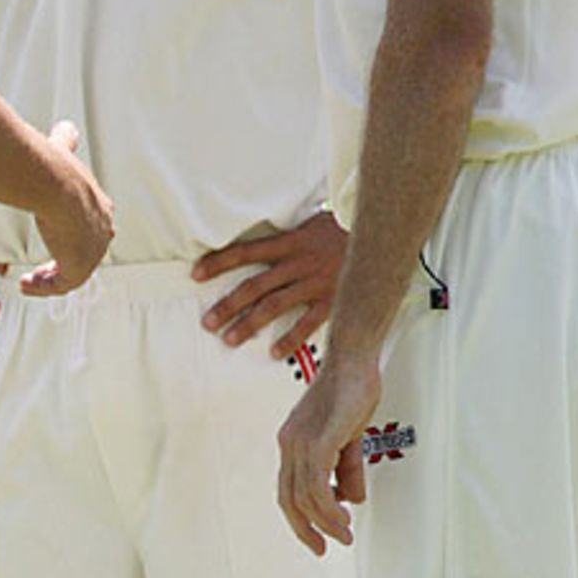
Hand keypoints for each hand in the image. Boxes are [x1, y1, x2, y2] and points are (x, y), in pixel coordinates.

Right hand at [21, 121, 114, 296]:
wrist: (54, 184)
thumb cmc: (56, 167)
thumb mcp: (63, 151)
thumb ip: (66, 141)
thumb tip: (65, 126)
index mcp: (99, 207)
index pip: (94, 227)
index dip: (75, 236)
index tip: (55, 241)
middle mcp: (100, 231)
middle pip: (85, 254)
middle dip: (63, 262)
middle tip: (42, 269)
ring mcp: (92, 252)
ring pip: (73, 273)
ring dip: (50, 278)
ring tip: (30, 280)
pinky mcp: (79, 267)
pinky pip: (61, 285)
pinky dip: (44, 287)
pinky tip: (25, 283)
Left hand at [192, 210, 345, 357]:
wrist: (381, 234)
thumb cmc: (342, 230)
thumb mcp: (309, 225)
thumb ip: (284, 239)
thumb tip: (255, 245)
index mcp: (290, 242)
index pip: (246, 251)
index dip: (219, 262)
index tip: (195, 273)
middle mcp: (299, 262)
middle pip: (255, 285)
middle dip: (228, 304)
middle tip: (207, 322)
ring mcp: (316, 282)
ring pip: (275, 305)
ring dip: (249, 324)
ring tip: (228, 339)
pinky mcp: (335, 300)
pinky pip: (309, 322)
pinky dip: (291, 339)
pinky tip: (274, 353)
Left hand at [277, 348, 381, 554]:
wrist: (355, 358)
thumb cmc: (352, 390)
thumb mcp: (350, 438)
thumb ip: (347, 469)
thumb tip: (351, 499)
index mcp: (292, 444)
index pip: (287, 492)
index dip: (300, 520)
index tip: (319, 539)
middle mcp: (290, 444)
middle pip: (289, 500)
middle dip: (307, 529)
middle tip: (329, 546)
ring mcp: (301, 441)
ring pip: (304, 496)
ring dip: (325, 522)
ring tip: (344, 534)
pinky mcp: (319, 438)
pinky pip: (318, 482)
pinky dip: (329, 505)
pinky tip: (343, 516)